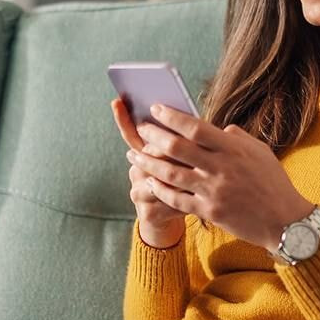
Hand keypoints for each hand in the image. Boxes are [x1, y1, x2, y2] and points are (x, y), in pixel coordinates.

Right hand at [111, 98, 185, 248]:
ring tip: (201, 172)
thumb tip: (197, 117)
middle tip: (190, 145)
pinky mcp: (147, 213)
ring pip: (160, 178)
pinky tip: (199, 198)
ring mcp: (138, 192)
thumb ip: (186, 139)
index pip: (132, 133)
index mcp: (143, 154)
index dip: (123, 118)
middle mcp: (136, 171)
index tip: (118, 100)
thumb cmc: (183, 183)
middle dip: (169, 149)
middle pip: (148, 154)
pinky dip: (185, 200)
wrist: (170, 219)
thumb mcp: (184, 159)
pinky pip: (167, 203)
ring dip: (182, 175)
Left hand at [129, 104, 314, 250]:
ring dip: (149, 164)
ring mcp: (214, 191)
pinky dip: (161, 190)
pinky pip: (177, 200)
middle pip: (177, 148)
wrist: (285, 221)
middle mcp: (221, 168)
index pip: (195, 127)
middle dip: (154, 136)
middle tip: (140, 130)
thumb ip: (237, 138)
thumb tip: (219, 127)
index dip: (172, 117)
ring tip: (134, 156)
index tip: (155, 109)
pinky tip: (149, 182)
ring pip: (171, 174)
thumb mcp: (260, 152)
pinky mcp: (210, 212)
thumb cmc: (274, 183)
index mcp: (233, 149)